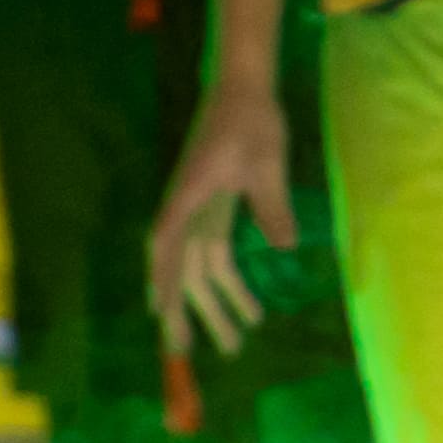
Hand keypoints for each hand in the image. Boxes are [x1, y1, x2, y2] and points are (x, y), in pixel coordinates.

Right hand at [148, 78, 301, 355]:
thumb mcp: (266, 163)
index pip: (167, 245)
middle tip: (194, 354)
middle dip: (188, 311)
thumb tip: (282, 248)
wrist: (243, 89)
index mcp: (190, 197)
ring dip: (215, 302)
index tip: (159, 314)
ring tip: (237, 338)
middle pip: (181, 268)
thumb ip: (272, 205)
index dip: (160, 280)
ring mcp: (198, 211)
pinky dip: (224, 280)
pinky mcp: (213, 209)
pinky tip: (239, 303)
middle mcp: (186, 209)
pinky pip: (214, 252)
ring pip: (199, 266)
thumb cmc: (251, 121)